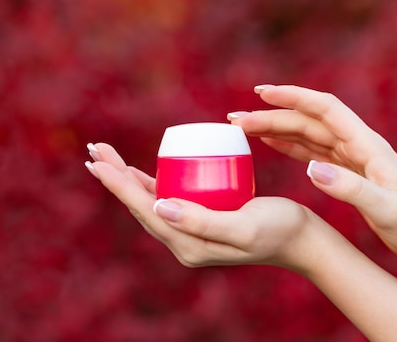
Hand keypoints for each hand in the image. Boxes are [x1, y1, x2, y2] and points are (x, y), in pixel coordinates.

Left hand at [85, 143, 324, 271]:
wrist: (302, 238)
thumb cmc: (279, 229)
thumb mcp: (243, 226)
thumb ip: (202, 222)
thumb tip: (157, 208)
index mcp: (189, 245)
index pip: (144, 211)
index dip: (118, 185)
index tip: (97, 162)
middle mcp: (185, 241)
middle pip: (140, 205)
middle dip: (116, 177)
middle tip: (94, 150)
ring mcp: (192, 231)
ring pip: (150, 201)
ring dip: (127, 179)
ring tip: (107, 156)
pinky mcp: (202, 219)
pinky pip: (169, 199)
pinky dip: (150, 184)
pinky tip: (138, 173)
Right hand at [228, 85, 396, 262]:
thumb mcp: (388, 211)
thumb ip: (351, 189)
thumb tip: (311, 168)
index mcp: (367, 145)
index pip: (325, 109)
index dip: (293, 97)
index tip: (261, 93)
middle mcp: (358, 145)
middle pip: (309, 121)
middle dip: (272, 115)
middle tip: (236, 120)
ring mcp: (352, 158)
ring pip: (307, 134)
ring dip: (276, 128)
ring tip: (244, 128)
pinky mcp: (348, 172)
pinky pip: (313, 151)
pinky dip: (289, 145)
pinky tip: (271, 143)